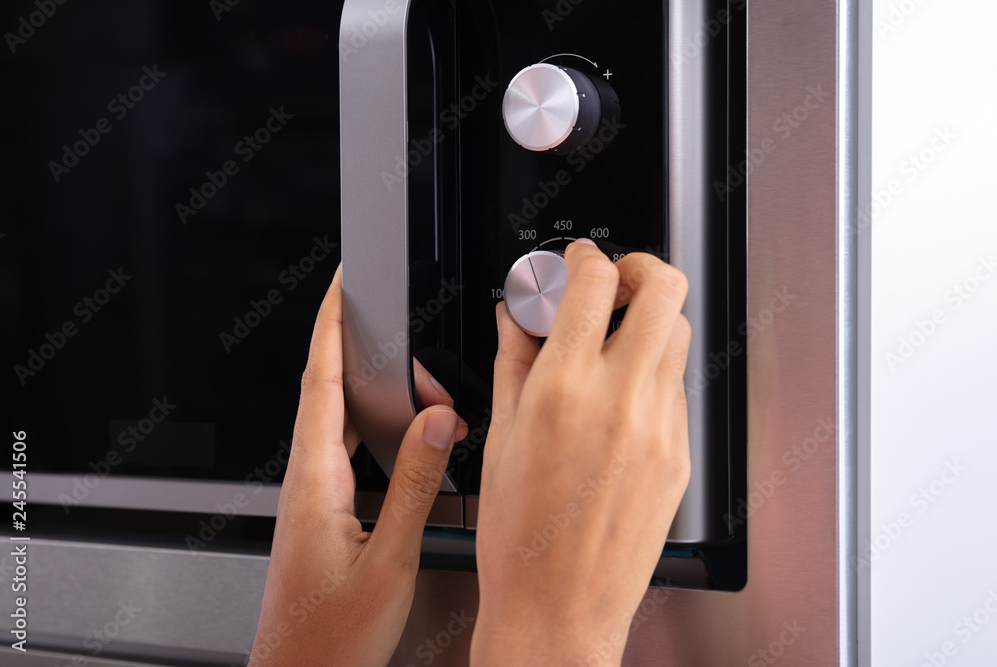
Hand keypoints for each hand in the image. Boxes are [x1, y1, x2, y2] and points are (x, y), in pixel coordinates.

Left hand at [249, 265, 467, 666]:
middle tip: (410, 346)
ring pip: (342, 423)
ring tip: (416, 385)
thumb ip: (415, 487)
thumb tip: (435, 422)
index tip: (344, 281)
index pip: (319, 380)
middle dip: (369, 356)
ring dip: (376, 395)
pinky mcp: (324, 515)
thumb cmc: (329, 639)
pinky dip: (377, 433)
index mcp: (313, 481)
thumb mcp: (387, 560)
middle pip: (332, 392)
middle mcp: (306, 481)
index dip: (330, 324)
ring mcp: (312, 499)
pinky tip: (403, 441)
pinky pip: (349, 453)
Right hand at [471, 241, 691, 666]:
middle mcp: (622, 401)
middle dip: (639, 269)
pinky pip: (677, 390)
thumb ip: (514, 364)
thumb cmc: (521, 538)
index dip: (587, 257)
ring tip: (614, 342)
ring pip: (678, 336)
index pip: (596, 282)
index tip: (577, 262)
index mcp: (565, 390)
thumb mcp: (501, 439)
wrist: (559, 608)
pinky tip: (621, 399)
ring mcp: (660, 429)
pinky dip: (653, 374)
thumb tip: (517, 321)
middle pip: (665, 290)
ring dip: (650, 321)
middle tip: (613, 283)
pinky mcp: (680, 456)